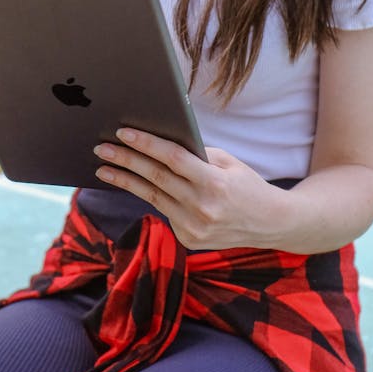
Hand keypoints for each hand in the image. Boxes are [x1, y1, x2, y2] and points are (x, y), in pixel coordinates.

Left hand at [93, 128, 288, 250]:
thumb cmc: (248, 185)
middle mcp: (202, 208)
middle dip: (125, 161)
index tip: (123, 132)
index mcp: (215, 184)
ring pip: (152, 197)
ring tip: (104, 167)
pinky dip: (150, 196)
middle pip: (155, 178)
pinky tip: (132, 184)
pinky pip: (164, 211)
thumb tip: (161, 144)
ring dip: (125, 181)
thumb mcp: (229, 163)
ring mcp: (194, 228)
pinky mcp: (188, 239)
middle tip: (102, 148)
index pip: (173, 159)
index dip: (147, 144)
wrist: (270, 224)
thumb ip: (197, 155)